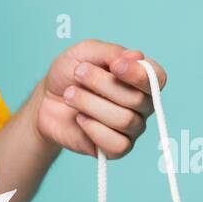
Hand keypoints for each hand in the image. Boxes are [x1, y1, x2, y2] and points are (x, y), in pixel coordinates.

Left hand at [35, 40, 166, 159]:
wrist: (45, 102)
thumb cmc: (69, 75)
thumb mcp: (85, 53)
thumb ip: (111, 52)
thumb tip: (136, 56)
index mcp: (141, 79)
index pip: (157, 78)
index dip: (138, 74)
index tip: (114, 65)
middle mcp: (142, 105)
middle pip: (137, 99)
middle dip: (102, 84)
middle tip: (78, 73)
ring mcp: (131, 128)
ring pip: (124, 120)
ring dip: (91, 104)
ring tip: (69, 95)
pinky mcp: (116, 149)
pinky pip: (118, 144)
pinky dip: (93, 129)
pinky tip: (79, 119)